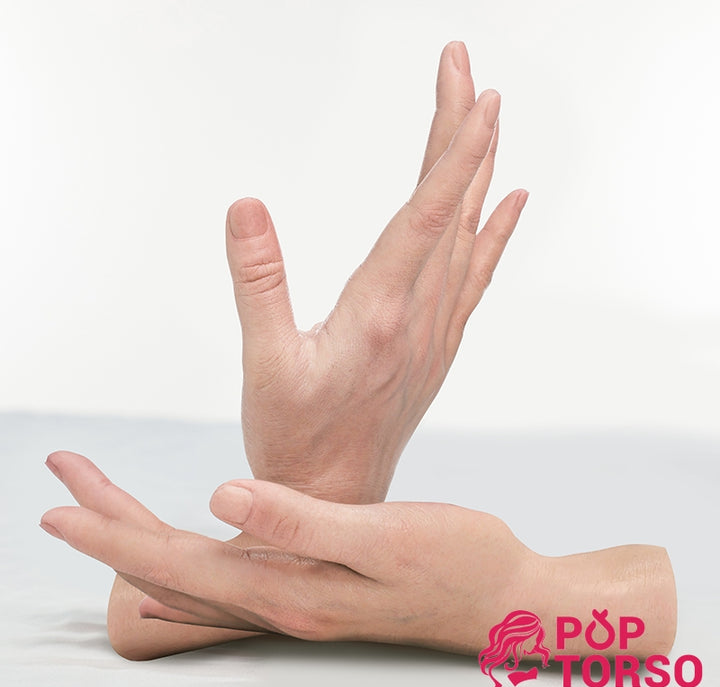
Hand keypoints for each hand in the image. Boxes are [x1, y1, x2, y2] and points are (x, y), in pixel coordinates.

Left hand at [42, 453, 676, 657]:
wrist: (502, 595)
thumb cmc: (454, 562)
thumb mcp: (382, 536)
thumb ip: (299, 521)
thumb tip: (222, 496)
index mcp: (290, 588)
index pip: (175, 566)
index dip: (112, 538)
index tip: (57, 510)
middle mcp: (281, 600)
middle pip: (169, 573)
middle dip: (110, 535)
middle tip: (59, 498)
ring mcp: (296, 596)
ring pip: (191, 575)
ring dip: (139, 544)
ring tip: (101, 513)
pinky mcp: (312, 583)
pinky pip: (225, 575)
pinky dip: (183, 558)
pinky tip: (173, 557)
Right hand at [232, 41, 526, 503]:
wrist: (338, 498)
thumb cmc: (294, 438)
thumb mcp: (263, 363)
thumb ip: (259, 282)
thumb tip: (247, 208)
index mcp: (380, 314)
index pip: (427, 213)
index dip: (452, 148)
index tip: (471, 91)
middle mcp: (419, 317)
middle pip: (453, 207)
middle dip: (461, 132)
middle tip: (464, 68)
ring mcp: (434, 331)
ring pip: (467, 235)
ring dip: (477, 171)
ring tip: (484, 118)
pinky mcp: (434, 345)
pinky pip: (474, 278)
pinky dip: (494, 235)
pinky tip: (507, 204)